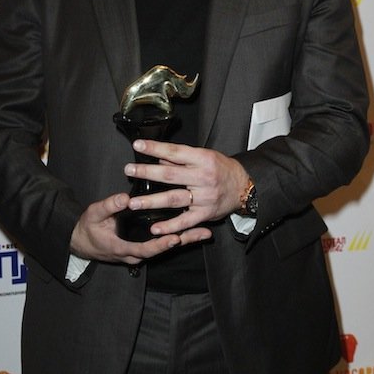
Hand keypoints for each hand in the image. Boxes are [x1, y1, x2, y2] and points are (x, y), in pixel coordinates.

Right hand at [69, 191, 209, 265]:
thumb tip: (124, 198)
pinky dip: (176, 236)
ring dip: (184, 239)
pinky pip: (161, 243)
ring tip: (204, 232)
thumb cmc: (88, 228)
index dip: (161, 244)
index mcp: (123, 248)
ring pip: (164, 247)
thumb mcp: (94, 214)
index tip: (175, 237)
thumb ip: (109, 207)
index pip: (146, 249)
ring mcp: (139, 252)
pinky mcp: (142, 246)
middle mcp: (134, 254)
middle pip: (162, 250)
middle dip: (183, 241)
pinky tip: (190, 229)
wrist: (81, 242)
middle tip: (203, 233)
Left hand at [125, 140, 248, 236]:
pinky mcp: (205, 214)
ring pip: (174, 199)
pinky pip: (185, 222)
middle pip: (170, 174)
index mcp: (202, 159)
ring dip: (152, 201)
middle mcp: (203, 177)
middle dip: (147, 172)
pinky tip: (155, 228)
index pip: (175, 151)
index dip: (155, 148)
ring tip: (133, 202)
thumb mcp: (205, 155)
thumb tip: (159, 156)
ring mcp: (204, 197)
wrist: (244, 187)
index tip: (138, 145)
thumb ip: (182, 157)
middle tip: (129, 170)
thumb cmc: (221, 168)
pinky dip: (169, 226)